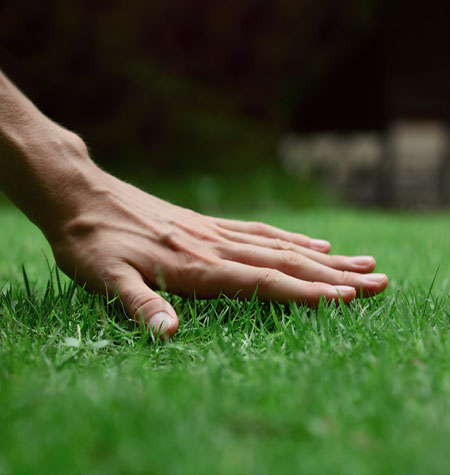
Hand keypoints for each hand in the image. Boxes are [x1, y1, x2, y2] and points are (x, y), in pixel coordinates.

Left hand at [49, 162, 387, 337]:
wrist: (81, 195)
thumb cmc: (91, 241)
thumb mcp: (104, 278)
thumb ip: (140, 305)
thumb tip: (168, 335)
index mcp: (195, 266)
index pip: (264, 281)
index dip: (307, 293)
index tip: (348, 300)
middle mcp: (213, 245)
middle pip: (285, 261)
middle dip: (333, 276)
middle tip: (377, 281)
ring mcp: (213, 231)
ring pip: (279, 244)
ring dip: (321, 257)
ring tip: (358, 261)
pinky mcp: (206, 223)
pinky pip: (258, 230)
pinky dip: (289, 239)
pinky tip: (308, 243)